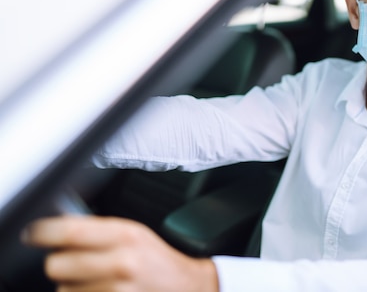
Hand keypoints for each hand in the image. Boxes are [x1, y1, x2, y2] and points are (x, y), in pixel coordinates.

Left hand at [22, 215, 218, 291]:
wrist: (187, 287)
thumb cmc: (159, 261)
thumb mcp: (136, 235)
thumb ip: (100, 231)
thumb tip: (60, 227)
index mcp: (126, 235)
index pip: (70, 230)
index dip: (43, 232)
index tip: (34, 234)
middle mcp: (121, 262)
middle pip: (57, 265)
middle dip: (60, 265)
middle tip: (71, 262)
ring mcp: (118, 290)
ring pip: (64, 290)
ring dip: (72, 287)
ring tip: (95, 282)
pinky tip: (100, 291)